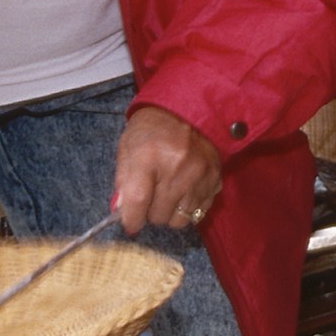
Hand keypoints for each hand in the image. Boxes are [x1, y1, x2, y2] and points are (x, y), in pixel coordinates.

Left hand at [112, 104, 223, 235]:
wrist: (189, 111)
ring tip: (166, 195)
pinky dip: (187, 208)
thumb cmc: (152, 130)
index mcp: (149, 155)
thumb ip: (123, 182)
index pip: (138, 200)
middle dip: (150, 212)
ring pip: (179, 220)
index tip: (130, 223)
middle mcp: (177, 167)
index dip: (131, 219)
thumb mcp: (128, 148)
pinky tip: (183, 192)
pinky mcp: (215, 181)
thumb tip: (121, 212)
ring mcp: (199, 176)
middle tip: (150, 197)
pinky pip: (197, 212)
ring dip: (169, 213)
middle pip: (159, 215)